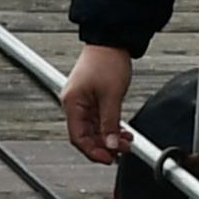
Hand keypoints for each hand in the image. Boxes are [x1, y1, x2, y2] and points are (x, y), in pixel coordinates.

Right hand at [62, 42, 134, 163]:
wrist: (112, 40)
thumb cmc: (107, 61)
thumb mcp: (112, 96)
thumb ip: (110, 123)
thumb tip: (111, 144)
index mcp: (72, 103)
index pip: (78, 137)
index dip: (93, 151)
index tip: (108, 158)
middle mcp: (74, 104)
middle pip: (85, 135)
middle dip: (104, 145)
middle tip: (122, 151)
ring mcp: (82, 101)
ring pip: (93, 129)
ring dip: (109, 137)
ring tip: (126, 142)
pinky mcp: (92, 98)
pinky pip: (98, 119)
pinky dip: (110, 127)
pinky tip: (122, 132)